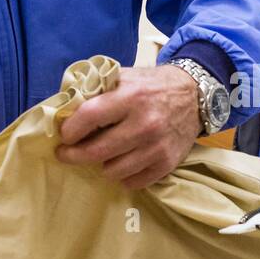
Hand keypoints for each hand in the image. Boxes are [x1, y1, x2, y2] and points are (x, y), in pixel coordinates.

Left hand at [56, 64, 200, 189]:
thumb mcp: (126, 77)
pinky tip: (123, 163)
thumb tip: (66, 109)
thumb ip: (98, 89)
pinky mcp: (167, 163)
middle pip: (97, 151)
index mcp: (131, 96)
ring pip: (113, 171)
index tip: (64, 135)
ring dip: (102, 165)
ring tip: (102, 155)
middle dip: (73, 155)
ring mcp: (157, 146)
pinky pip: (133, 182)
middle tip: (65, 154)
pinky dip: (123, 176)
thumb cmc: (152, 86)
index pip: (89, 117)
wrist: (195, 96)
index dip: (70, 130)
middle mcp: (145, 123)